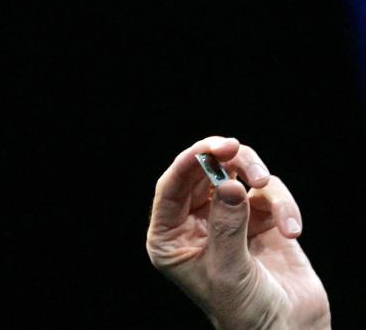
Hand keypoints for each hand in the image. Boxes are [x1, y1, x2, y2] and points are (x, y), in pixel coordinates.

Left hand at [146, 136, 330, 328]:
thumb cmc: (244, 312)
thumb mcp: (228, 269)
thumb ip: (227, 225)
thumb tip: (229, 184)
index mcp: (171, 237)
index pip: (171, 188)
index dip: (188, 163)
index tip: (210, 148)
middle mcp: (195, 223)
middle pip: (203, 173)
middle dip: (225, 161)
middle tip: (240, 153)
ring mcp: (228, 219)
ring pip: (237, 175)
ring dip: (255, 177)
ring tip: (266, 186)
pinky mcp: (260, 220)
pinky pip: (268, 195)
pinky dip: (282, 205)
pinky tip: (291, 230)